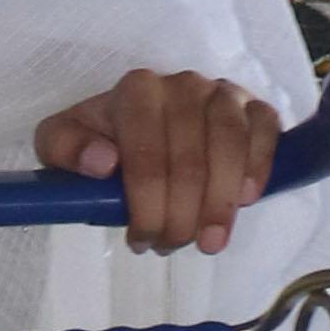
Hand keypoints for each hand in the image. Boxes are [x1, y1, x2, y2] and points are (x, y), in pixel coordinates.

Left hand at [32, 69, 278, 256]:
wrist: (141, 128)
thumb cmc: (104, 142)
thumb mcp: (63, 145)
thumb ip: (66, 149)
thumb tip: (102, 163)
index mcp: (137, 90)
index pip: (147, 152)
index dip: (147, 204)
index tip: (141, 239)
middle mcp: (182, 84)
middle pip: (190, 157)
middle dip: (180, 214)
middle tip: (170, 246)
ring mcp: (222, 92)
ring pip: (230, 144)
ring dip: (221, 202)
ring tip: (210, 242)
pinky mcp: (253, 106)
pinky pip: (265, 130)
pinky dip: (258, 166)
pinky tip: (245, 199)